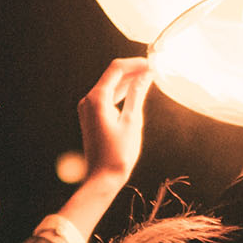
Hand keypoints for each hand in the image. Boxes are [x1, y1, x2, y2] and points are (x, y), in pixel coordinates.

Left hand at [77, 57, 153, 185]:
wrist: (102, 179)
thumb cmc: (118, 154)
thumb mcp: (132, 121)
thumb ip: (138, 95)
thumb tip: (145, 75)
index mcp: (97, 99)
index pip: (116, 69)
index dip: (135, 63)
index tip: (152, 64)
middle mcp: (88, 100)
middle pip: (112, 76)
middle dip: (133, 70)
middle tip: (154, 70)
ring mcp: (88, 109)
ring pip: (110, 86)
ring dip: (128, 81)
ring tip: (149, 79)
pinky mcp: (91, 117)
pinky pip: (107, 97)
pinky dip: (121, 93)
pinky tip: (135, 93)